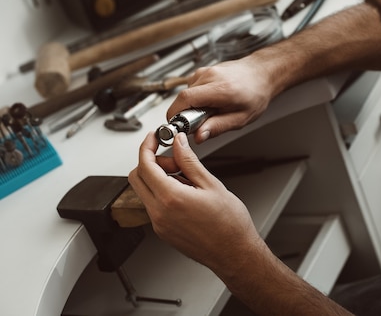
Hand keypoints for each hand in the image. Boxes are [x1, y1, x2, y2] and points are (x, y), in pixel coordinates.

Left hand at [128, 132, 262, 273]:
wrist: (234, 253)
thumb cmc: (230, 224)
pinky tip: (185, 193)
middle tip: (175, 160)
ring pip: (144, 191)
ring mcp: (159, 225)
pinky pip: (153, 205)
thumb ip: (189, 161)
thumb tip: (179, 143)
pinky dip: (162, 193)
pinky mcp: (163, 232)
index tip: (154, 138)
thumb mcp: (211, 184)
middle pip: (137, 177)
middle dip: (151, 162)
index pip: (145, 165)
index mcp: (171, 198)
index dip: (147, 146)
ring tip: (186, 179)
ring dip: (158, 178)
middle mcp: (160, 213)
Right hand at [168, 58, 273, 142]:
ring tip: (211, 110)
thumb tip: (198, 136)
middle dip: (186, 114)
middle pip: (183, 97)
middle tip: (202, 122)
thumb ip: (218, 127)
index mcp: (219, 88)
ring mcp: (205, 71)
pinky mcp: (203, 71)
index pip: (185, 99)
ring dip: (192, 106)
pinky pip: (191, 88)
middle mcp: (210, 76)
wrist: (262, 74)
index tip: (178, 127)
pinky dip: (196, 98)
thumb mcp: (241, 118)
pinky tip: (211, 101)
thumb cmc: (255, 94)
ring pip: (186, 93)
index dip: (176, 115)